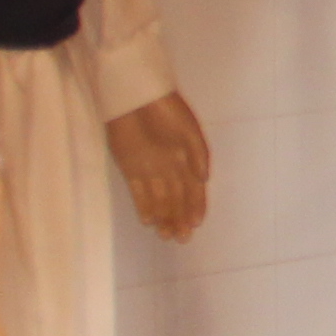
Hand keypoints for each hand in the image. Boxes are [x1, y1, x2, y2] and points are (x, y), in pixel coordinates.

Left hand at [106, 94, 212, 241]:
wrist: (136, 97)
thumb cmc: (167, 110)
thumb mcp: (189, 129)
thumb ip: (198, 154)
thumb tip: (205, 179)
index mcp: (188, 160)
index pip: (194, 189)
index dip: (196, 206)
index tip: (196, 223)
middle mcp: (171, 169)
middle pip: (177, 199)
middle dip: (180, 218)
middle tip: (181, 238)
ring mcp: (151, 170)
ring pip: (160, 200)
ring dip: (164, 217)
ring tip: (166, 235)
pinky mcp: (130, 169)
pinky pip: (139, 193)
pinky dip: (144, 207)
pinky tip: (149, 221)